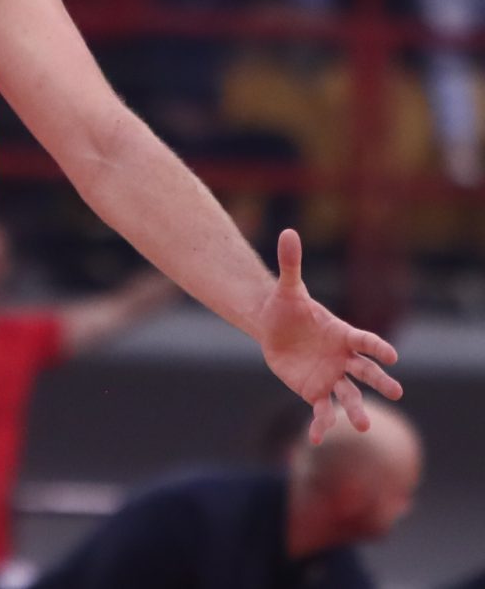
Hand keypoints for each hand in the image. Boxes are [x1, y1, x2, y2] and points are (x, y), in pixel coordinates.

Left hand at [255, 230, 401, 442]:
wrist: (273, 327)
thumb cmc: (286, 307)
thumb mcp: (287, 288)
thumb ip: (291, 264)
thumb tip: (288, 231)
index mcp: (341, 333)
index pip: (364, 340)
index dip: (376, 347)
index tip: (391, 355)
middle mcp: (342, 358)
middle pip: (365, 371)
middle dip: (380, 380)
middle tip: (396, 391)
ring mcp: (331, 377)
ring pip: (349, 395)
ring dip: (357, 410)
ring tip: (365, 426)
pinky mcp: (314, 391)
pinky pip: (321, 411)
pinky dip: (321, 425)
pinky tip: (315, 439)